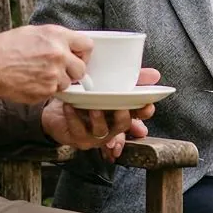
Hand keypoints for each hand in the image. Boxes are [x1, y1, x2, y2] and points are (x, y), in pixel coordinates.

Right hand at [0, 25, 90, 103]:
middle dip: (73, 72)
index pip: (87, 45)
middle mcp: (59, 54)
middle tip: (59, 70)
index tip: (77, 57)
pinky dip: (45, 90)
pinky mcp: (47, 90)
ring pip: (67, 83)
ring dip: (57, 82)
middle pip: (81, 69)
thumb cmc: (6, 48)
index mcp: (57, 36)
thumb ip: (54, 38)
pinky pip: (54, 93)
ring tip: (38, 75)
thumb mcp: (33, 32)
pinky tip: (31, 82)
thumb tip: (67, 45)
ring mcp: (54, 74)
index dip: (83, 53)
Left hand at [40, 68, 162, 160]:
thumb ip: (133, 80)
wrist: (58, 110)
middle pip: (122, 125)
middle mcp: (110, 127)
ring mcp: (94, 135)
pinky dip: (73, 117)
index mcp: (120, 114)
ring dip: (98, 118)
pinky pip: (77, 129)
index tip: (148, 105)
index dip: (144, 112)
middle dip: (123, 117)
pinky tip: (70, 107)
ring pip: (101, 130)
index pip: (138, 115)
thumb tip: (155, 75)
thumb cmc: (86, 98)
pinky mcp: (77, 137)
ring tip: (94, 107)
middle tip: (121, 106)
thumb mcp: (109, 86)